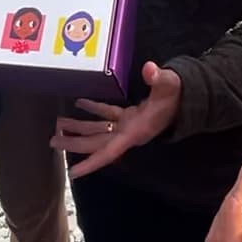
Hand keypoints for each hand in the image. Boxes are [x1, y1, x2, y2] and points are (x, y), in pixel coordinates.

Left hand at [50, 62, 181, 177]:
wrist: (189, 100)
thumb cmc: (178, 96)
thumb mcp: (170, 87)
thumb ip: (160, 79)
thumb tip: (150, 69)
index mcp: (135, 131)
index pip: (110, 151)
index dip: (91, 163)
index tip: (73, 173)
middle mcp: (128, 133)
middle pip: (97, 143)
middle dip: (75, 143)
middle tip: (52, 141)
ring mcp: (128, 125)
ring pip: (99, 131)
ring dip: (79, 129)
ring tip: (58, 126)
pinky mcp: (129, 116)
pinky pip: (107, 115)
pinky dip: (93, 109)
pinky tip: (79, 103)